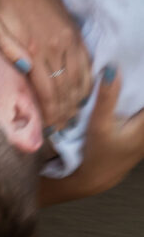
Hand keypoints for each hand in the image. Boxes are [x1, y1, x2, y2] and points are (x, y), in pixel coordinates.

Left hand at [0, 0, 91, 130]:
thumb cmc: (5, 3)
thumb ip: (7, 50)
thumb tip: (23, 72)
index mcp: (35, 48)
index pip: (48, 91)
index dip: (49, 112)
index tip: (47, 127)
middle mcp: (57, 47)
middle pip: (66, 91)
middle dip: (63, 113)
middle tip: (57, 128)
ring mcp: (70, 41)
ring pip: (80, 81)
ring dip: (75, 102)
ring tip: (67, 117)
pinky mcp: (76, 36)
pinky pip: (87, 66)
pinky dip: (85, 85)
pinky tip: (78, 95)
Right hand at [40, 67, 143, 203]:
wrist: (96, 177)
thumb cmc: (97, 153)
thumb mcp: (99, 124)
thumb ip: (106, 97)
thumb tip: (112, 69)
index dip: (141, 76)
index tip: (138, 60)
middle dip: (138, 80)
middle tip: (131, 62)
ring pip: (141, 103)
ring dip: (136, 89)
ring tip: (129, 69)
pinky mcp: (139, 130)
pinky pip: (139, 108)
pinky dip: (134, 97)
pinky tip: (122, 88)